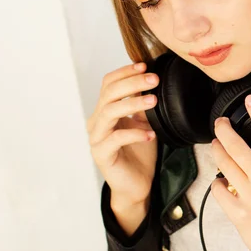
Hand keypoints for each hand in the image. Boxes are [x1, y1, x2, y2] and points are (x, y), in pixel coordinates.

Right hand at [86, 62, 158, 209]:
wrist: (136, 184)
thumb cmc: (139, 153)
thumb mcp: (144, 123)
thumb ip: (143, 105)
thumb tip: (153, 81)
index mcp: (105, 111)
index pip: (108, 84)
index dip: (125, 72)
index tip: (145, 65)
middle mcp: (97, 122)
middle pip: (108, 94)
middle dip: (132, 83)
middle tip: (154, 79)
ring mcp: (97, 138)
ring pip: (109, 112)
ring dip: (132, 103)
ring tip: (154, 101)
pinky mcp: (102, 155)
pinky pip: (116, 139)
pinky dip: (135, 133)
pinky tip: (151, 134)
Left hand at [210, 94, 250, 250]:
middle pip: (239, 148)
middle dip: (224, 131)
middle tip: (220, 122)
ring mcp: (250, 198)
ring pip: (225, 166)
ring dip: (217, 151)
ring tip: (216, 145)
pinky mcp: (237, 213)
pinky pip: (219, 190)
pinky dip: (217, 182)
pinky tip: (221, 179)